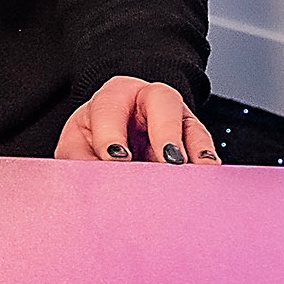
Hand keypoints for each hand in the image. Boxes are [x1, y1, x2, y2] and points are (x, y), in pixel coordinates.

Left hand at [53, 76, 217, 164]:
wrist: (115, 143)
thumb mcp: (77, 146)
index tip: (114, 159)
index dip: (111, 134)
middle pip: (163, 102)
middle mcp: (148, 101)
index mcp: (112, 98)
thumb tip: (89, 185)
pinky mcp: (192, 140)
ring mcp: (175, 119)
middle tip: (166, 162)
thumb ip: (80, 161)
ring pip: (188, 124)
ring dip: (191, 149)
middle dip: (165, 132)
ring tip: (188, 173)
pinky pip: (204, 147)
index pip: (111, 107)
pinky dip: (205, 162)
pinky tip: (205, 174)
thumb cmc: (94, 140)